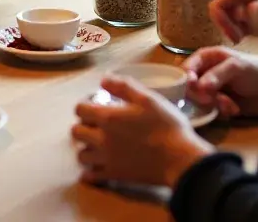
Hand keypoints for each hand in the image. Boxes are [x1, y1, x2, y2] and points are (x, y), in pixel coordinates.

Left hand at [72, 76, 212, 189]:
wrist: (180, 159)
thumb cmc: (166, 125)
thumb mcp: (147, 98)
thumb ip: (123, 86)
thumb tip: (103, 80)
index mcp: (108, 118)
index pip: (80, 109)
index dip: (86, 104)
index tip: (98, 104)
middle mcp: (102, 139)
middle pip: (76, 132)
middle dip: (84, 125)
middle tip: (98, 123)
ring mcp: (107, 160)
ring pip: (81, 155)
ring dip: (87, 147)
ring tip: (99, 143)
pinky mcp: (115, 176)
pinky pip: (91, 176)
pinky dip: (91, 171)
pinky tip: (100, 164)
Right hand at [183, 46, 257, 119]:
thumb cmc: (256, 69)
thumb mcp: (236, 66)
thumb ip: (216, 74)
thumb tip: (197, 86)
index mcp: (206, 58)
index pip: (187, 67)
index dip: (187, 78)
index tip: (195, 88)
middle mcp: (205, 74)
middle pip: (190, 87)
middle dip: (202, 95)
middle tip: (216, 100)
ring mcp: (211, 90)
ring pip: (199, 101)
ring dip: (214, 104)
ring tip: (231, 105)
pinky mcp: (219, 105)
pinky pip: (211, 111)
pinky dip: (221, 112)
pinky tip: (234, 110)